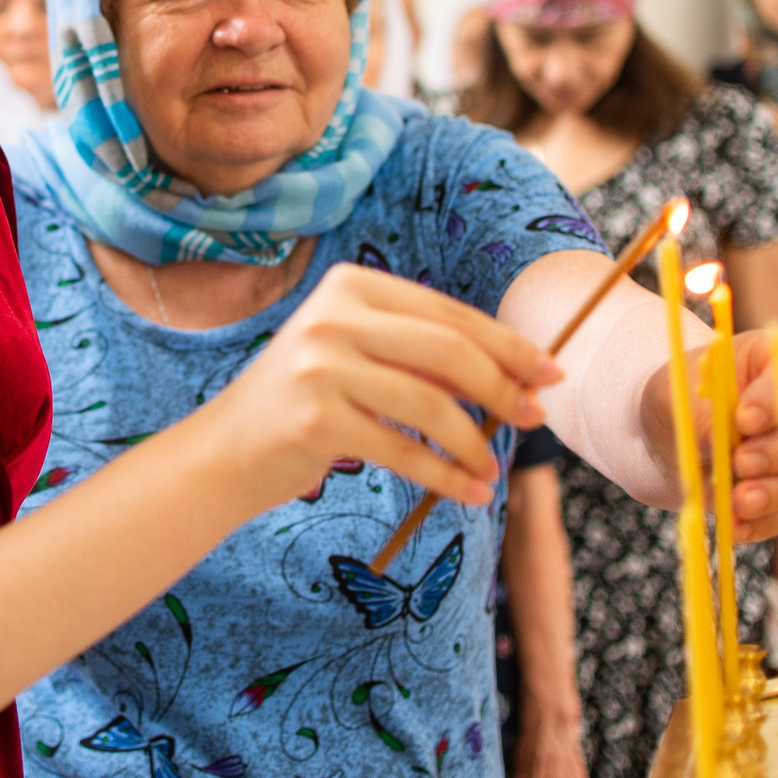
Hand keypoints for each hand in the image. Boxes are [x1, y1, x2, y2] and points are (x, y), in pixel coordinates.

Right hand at [191, 264, 561, 514]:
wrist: (227, 450)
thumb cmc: (307, 403)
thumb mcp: (361, 359)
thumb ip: (424, 357)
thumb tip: (520, 376)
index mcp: (351, 285)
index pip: (449, 314)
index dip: (507, 346)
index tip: (550, 374)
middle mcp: (332, 315)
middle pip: (447, 350)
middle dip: (502, 387)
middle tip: (535, 418)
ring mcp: (319, 364)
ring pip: (430, 403)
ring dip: (474, 443)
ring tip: (493, 470)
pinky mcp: (314, 418)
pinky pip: (403, 449)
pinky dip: (445, 475)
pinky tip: (469, 492)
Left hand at [676, 328, 777, 542]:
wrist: (679, 432)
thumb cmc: (686, 396)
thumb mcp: (681, 395)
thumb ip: (704, 415)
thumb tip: (721, 445)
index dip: (777, 397)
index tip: (744, 419)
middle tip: (742, 462)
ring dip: (777, 491)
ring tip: (739, 502)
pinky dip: (765, 521)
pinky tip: (737, 526)